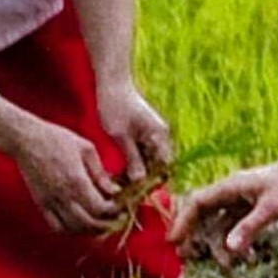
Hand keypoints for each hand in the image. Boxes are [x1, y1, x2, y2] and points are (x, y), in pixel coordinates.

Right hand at [0, 108, 126, 240]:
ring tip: (102, 224)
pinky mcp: (41, 203)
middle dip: (107, 224)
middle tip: (118, 218)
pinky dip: (70, 230)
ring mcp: (50, 201)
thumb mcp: (87, 150)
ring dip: (90, 230)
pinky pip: (55, 226)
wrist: (26, 139)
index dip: (115, 211)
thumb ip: (101, 173)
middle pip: (88, 223)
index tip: (123, 206)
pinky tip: (81, 224)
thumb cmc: (57, 139)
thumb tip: (115, 191)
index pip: (100, 208)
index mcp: (76, 180)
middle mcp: (62, 195)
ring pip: (72, 228)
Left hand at [95, 77, 177, 198]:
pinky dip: (135, 163)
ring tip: (120, 182)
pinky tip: (121, 170)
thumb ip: (132, 159)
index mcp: (160, 136)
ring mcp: (154, 135)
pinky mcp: (145, 133)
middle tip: (125, 190)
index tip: (136, 192)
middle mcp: (162, 136)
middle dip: (145, 179)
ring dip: (139, 172)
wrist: (112, 84)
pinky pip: (145, 154)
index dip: (154, 182)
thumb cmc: (116, 107)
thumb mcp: (120, 135)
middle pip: (159, 165)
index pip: (165, 167)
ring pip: (151, 161)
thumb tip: (140, 181)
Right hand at [179, 153, 277, 264]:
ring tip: (230, 266)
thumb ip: (250, 227)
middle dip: (198, 238)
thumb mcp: (273, 208)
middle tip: (189, 259)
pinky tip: (250, 257)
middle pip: (205, 215)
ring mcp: (244, 199)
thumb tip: (229, 249)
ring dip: (223, 244)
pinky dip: (242, 240)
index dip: (183, 222)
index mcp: (230, 187)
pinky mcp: (256, 205)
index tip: (174, 241)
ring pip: (223, 223)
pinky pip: (240, 225)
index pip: (197, 203)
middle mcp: (233, 192)